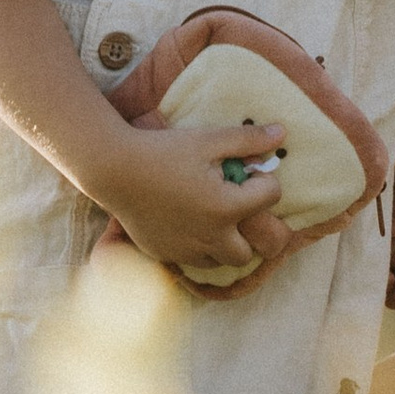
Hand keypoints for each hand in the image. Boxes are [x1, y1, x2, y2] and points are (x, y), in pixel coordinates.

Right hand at [91, 115, 300, 281]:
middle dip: (252, 230)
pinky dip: (198, 246)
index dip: (264, 179)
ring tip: (213, 215)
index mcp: (226, 208)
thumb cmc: (164, 150)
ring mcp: (186, 250)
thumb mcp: (209, 139)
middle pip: (251, 251)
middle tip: (237, 205)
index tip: (247, 170)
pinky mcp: (165, 254)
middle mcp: (211, 237)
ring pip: (221, 260)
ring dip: (225, 242)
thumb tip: (281, 133)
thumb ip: (248, 140)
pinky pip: (192, 260)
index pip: (271, 197)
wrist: (113, 169)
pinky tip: (187, 221)